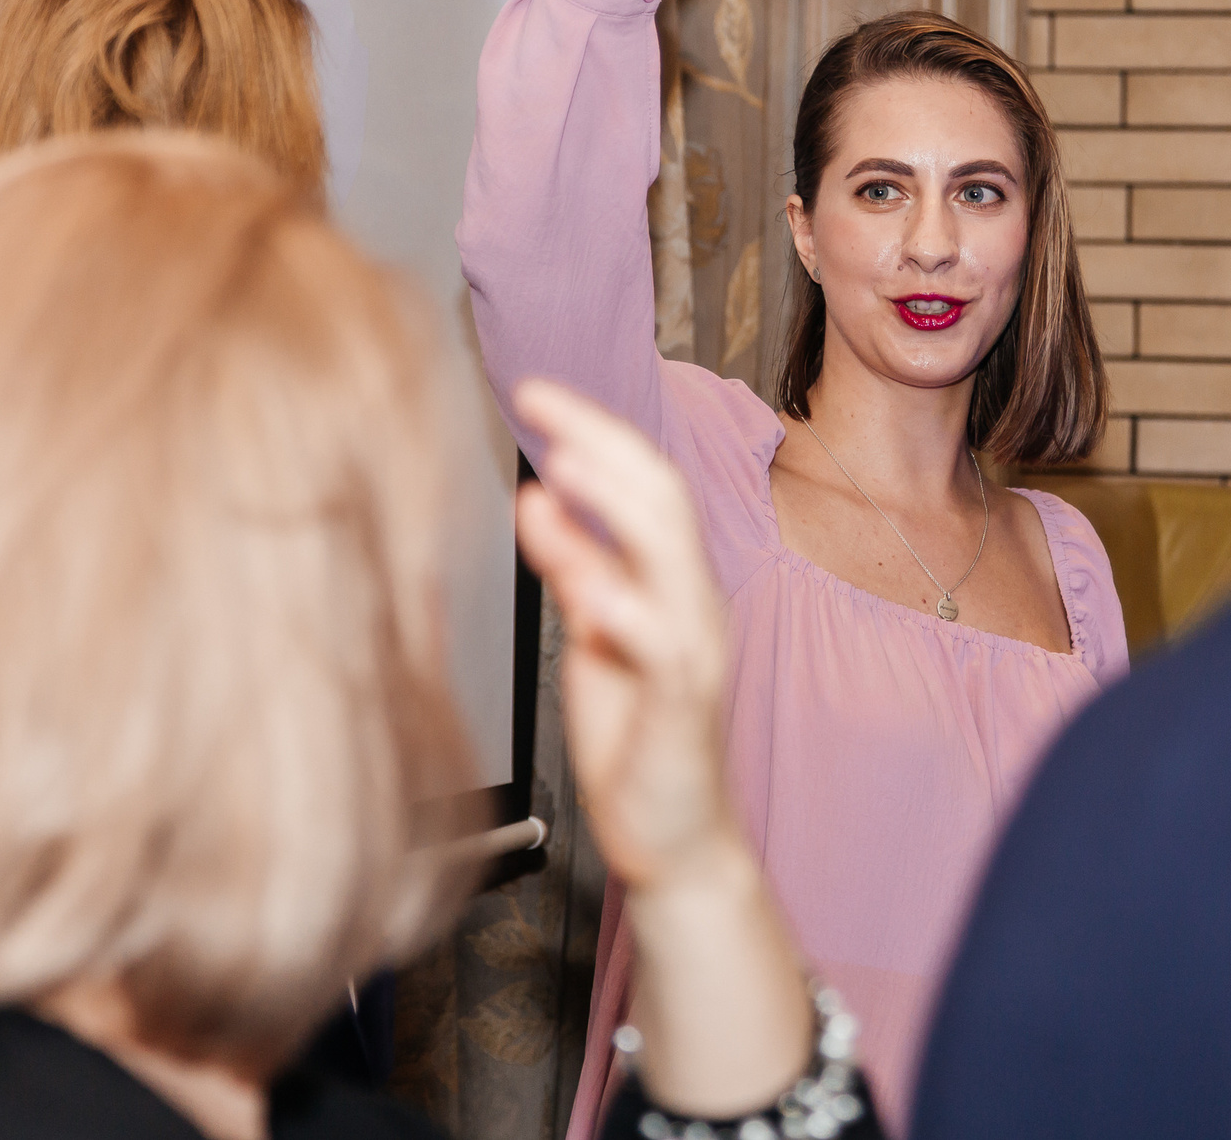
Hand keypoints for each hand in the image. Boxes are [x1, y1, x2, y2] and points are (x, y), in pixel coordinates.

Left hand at [513, 379, 735, 890]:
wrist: (675, 836)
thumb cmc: (636, 736)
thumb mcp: (592, 633)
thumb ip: (574, 565)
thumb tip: (537, 494)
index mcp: (672, 580)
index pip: (643, 482)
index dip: (593, 430)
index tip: (535, 393)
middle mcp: (693, 603)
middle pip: (661, 498)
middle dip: (602, 441)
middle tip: (541, 402)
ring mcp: (695, 652)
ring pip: (672, 557)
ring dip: (620, 505)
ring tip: (569, 465)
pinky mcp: (683, 708)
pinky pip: (666, 651)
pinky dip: (631, 613)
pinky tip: (591, 592)